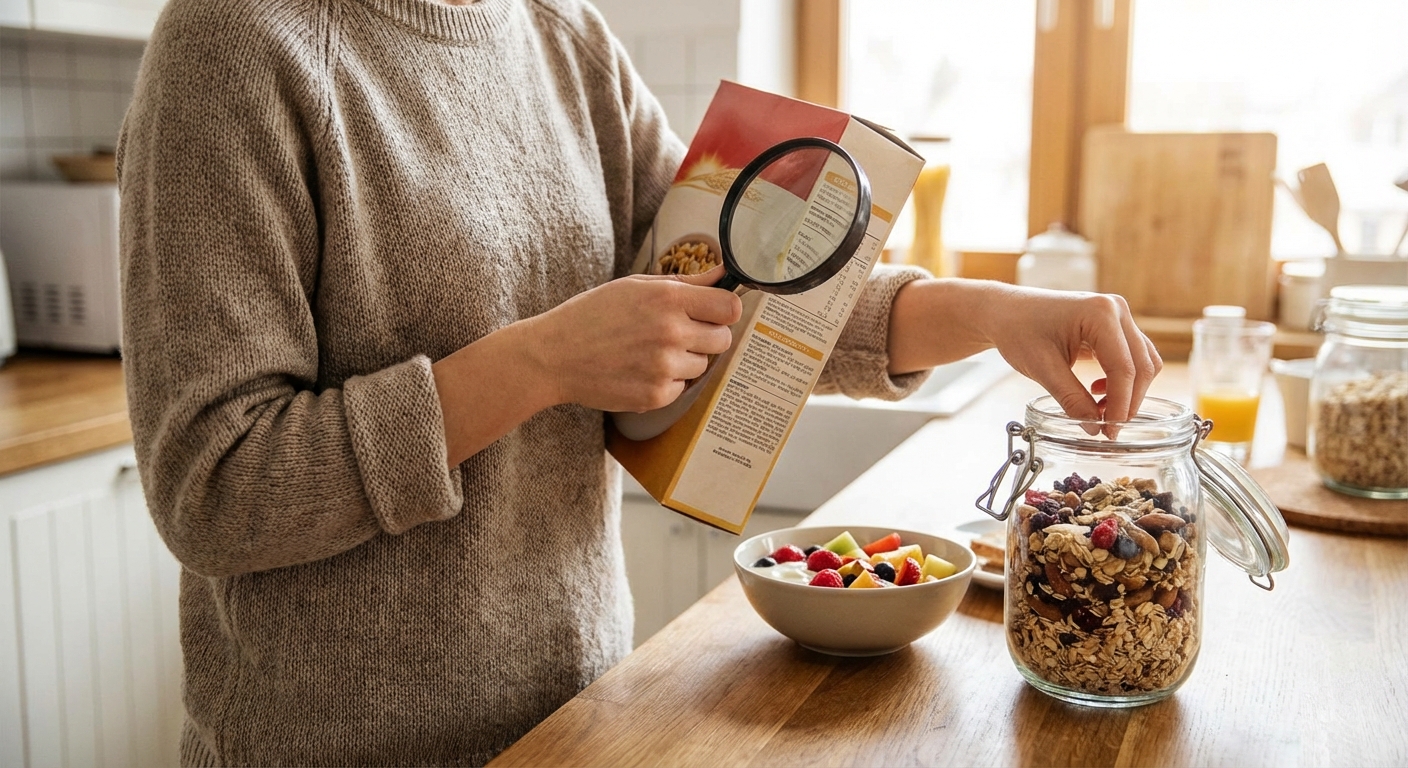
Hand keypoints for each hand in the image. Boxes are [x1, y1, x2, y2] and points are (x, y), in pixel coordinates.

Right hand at [521, 266, 742, 412]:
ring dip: (685, 360)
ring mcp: (664, 367)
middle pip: (723, 339)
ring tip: (649, 352)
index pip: (729, 308)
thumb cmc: (592, 315)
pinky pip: (681, 388)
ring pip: (703, 365)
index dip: (723, 311)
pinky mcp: (655, 396)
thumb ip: (684, 282)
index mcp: (667, 298)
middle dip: (707, 336)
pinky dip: (666, 381)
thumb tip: (723, 274)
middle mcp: (671, 332)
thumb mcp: (634, 285)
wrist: (553, 356)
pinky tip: (638, 370)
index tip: (713, 313)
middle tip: (679, 333)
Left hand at [979, 286, 1162, 427]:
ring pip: (1143, 362)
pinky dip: (1122, 379)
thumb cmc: (1018, 330)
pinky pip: (1132, 357)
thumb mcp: (1042, 368)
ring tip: (1100, 411)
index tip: (1110, 431)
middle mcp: (1116, 309)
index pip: (1124, 367)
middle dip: (1128, 401)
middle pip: (1142, 365)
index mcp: (1100, 313)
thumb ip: (1071, 399)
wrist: (1005, 311)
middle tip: (1108, 429)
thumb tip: (1095, 428)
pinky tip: (1097, 392)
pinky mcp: (1114, 325)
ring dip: (1128, 391)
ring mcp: (1118, 315)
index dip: (1121, 404)